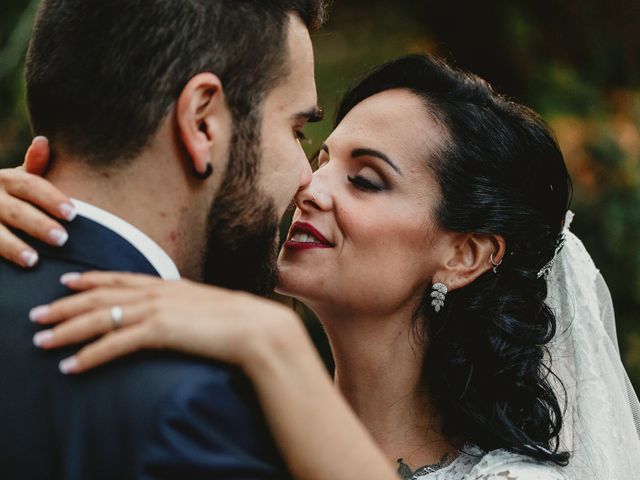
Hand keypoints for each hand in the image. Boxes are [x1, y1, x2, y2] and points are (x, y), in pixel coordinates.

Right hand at [0, 137, 72, 266]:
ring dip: (12, 247)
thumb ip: (33, 166)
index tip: (73, 213)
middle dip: (38, 225)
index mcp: (6, 179)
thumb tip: (43, 142)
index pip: (31, 186)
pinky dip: (0, 257)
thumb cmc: (3, 194)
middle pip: (15, 211)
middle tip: (62, 239)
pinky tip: (14, 271)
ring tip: (33, 260)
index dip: (52, 199)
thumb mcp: (15, 178)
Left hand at [29, 271, 298, 373]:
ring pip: (101, 318)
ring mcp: (158, 309)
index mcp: (169, 285)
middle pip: (101, 296)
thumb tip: (174, 316)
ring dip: (67, 330)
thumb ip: (184, 308)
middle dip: (65, 305)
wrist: (256, 327)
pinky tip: (73, 366)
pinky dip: (91, 355)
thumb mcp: (205, 308)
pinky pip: (116, 344)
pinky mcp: (160, 330)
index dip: (91, 280)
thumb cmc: (237, 321)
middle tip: (37, 314)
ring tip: (42, 340)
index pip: (121, 279)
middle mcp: (158, 292)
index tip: (67, 282)